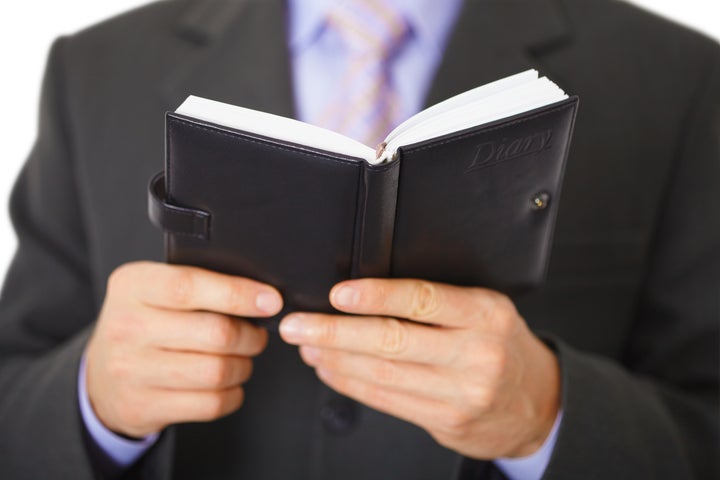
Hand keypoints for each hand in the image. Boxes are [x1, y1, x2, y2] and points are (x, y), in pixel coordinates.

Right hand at [85, 262, 281, 437]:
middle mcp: (127, 326)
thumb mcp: (154, 290)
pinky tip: (228, 384)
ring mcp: (131, 370)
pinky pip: (210, 404)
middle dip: (250, 336)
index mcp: (132, 286)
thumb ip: (198, 284)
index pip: (191, 285)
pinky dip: (233, 395)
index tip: (270, 301)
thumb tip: (258, 293)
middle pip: (215, 333)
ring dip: (243, 366)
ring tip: (242, 358)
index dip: (238, 294)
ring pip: (216, 371)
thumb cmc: (143, 323)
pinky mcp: (142, 407)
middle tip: (256, 335)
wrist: (101, 377)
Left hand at [279, 279, 558, 458]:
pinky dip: (351, 384)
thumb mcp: (484, 310)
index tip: (338, 293)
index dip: (377, 296)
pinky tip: (330, 370)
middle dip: (335, 332)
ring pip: (384, 374)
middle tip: (297, 325)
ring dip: (335, 359)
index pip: (423, 299)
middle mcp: (475, 353)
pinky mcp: (446, 421)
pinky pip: (387, 400)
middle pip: (393, 341)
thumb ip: (438, 302)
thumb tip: (366, 292)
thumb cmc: (500, 344)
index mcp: (485, 314)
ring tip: (307, 345)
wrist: (536, 402)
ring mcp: (462, 392)